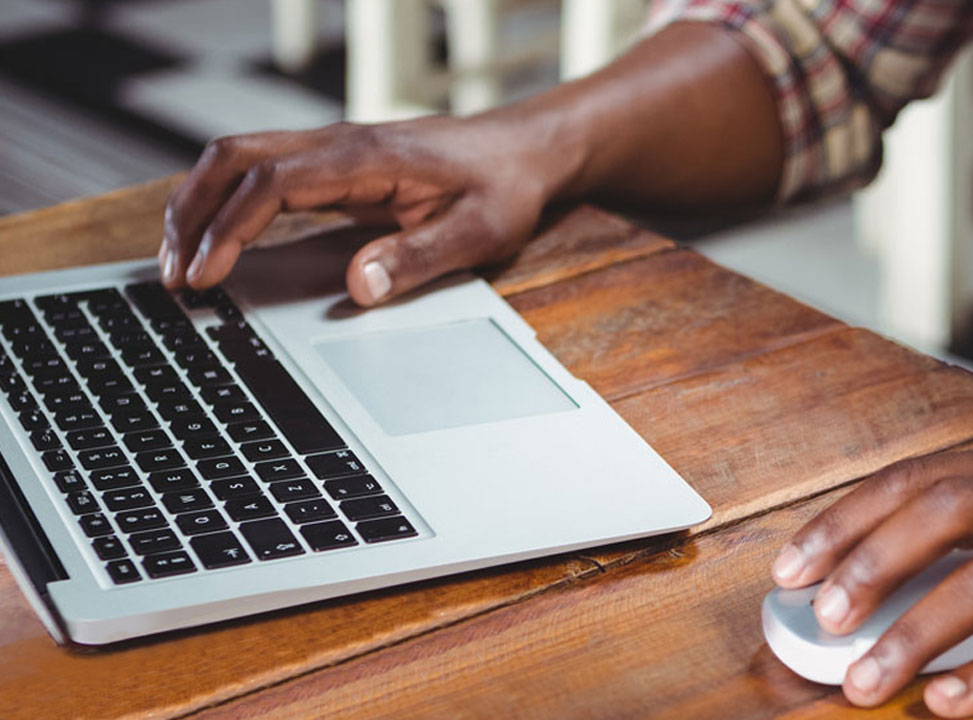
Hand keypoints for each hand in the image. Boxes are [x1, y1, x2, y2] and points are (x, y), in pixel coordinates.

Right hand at [160, 115, 564, 305]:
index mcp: (366, 157)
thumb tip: (358, 288)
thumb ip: (418, 258)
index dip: (228, 228)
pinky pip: (260, 173)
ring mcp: (332, 151)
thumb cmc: (504, 187)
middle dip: (190, 213)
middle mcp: (338, 145)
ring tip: (179, 265)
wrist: (524, 152)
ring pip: (238, 159)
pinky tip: (216, 240)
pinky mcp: (334, 166)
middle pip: (233, 158)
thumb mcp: (478, 232)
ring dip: (199, 205)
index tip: (205, 274)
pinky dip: (224, 203)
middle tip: (172, 276)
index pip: (271, 181)